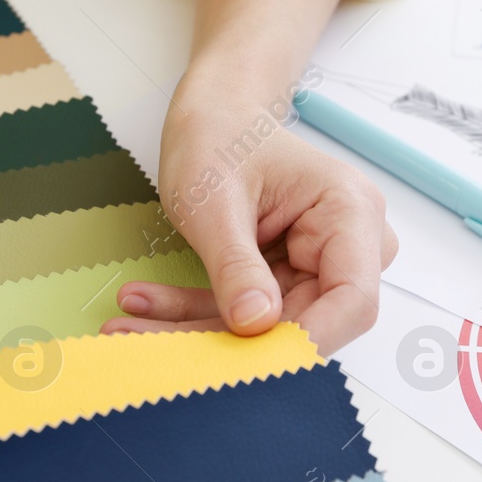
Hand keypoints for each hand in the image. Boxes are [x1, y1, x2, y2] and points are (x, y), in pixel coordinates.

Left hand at [103, 88, 397, 354]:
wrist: (213, 116)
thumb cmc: (220, 137)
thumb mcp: (215, 202)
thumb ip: (236, 265)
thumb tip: (254, 324)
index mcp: (349, 211)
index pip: (352, 299)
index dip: (307, 341)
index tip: (247, 366)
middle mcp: (348, 242)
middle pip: (302, 320)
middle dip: (229, 340)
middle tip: (153, 347)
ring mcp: (318, 263)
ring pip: (267, 325)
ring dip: (198, 328)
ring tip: (129, 324)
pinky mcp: (288, 277)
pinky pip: (248, 312)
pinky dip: (196, 312)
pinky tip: (145, 307)